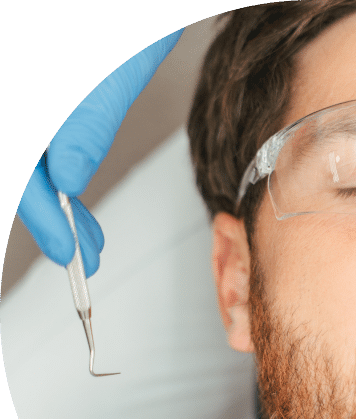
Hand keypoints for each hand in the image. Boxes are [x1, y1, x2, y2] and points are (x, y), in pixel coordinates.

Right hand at [17, 29, 182, 276]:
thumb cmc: (135, 5)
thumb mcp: (117, 59)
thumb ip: (87, 117)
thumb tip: (63, 179)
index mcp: (24, 73)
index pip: (15, 161)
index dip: (37, 211)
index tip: (69, 249)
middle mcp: (19, 72)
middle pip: (15, 158)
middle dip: (47, 210)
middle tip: (83, 252)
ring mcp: (25, 73)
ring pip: (23, 149)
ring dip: (50, 193)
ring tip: (86, 232)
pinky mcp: (37, 76)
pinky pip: (35, 130)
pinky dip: (51, 161)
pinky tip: (70, 187)